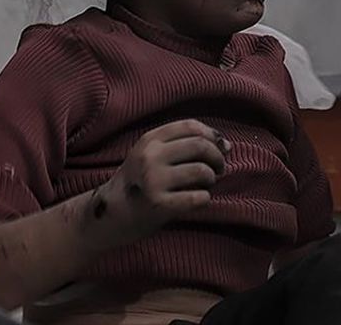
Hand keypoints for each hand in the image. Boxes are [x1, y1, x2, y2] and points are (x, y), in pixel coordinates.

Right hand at [90, 119, 228, 245]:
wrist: (113, 214)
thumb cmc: (140, 183)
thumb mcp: (151, 154)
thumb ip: (183, 144)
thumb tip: (227, 145)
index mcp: (150, 140)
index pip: (191, 126)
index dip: (213, 136)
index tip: (222, 148)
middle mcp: (150, 156)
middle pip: (200, 146)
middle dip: (218, 157)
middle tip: (219, 169)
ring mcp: (153, 180)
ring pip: (202, 171)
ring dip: (211, 179)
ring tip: (206, 185)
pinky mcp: (159, 204)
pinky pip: (198, 197)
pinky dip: (205, 198)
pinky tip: (199, 199)